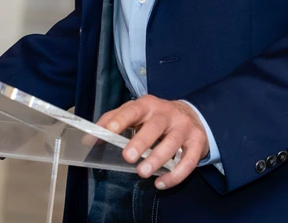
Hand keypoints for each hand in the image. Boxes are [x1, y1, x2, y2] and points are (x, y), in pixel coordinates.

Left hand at [93, 95, 208, 189]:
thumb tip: (90, 138)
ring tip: (143, 173)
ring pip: (172, 143)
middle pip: (154, 127)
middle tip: (128, 157)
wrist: (193, 116)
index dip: (120, 120)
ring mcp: (184, 127)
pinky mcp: (198, 142)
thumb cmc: (156, 118)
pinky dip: (176, 174)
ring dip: (157, 159)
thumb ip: (113, 122)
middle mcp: (167, 113)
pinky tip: (161, 183)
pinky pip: (189, 161)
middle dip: (141, 142)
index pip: (132, 110)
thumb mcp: (136, 115)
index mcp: (148, 105)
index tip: (109, 131)